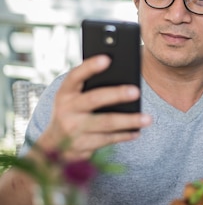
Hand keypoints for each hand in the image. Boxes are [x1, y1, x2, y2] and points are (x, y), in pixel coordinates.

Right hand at [36, 55, 151, 160]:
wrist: (54, 146)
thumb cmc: (71, 113)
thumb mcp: (72, 98)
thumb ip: (88, 86)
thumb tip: (122, 74)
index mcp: (64, 93)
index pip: (76, 76)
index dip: (90, 67)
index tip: (107, 59)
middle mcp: (66, 110)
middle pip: (94, 99)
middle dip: (117, 94)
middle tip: (137, 91)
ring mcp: (74, 129)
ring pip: (106, 123)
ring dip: (128, 121)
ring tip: (147, 118)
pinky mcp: (82, 146)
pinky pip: (108, 139)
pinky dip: (124, 135)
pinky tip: (137, 131)